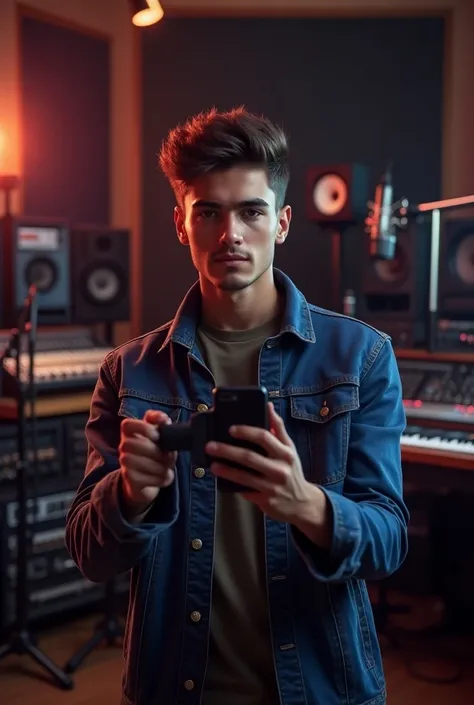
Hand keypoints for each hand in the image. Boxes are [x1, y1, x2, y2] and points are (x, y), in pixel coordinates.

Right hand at [119, 410, 176, 516]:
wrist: (150, 475)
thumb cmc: (157, 449)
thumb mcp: (162, 433)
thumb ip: (162, 421)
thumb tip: (162, 419)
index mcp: (131, 431)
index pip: (127, 424)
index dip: (142, 428)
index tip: (158, 436)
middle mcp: (124, 445)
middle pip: (129, 444)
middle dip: (153, 451)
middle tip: (169, 456)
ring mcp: (124, 462)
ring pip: (132, 461)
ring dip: (156, 466)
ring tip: (168, 467)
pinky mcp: (129, 478)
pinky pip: (139, 478)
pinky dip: (156, 478)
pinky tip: (164, 476)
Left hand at [206, 403, 326, 527]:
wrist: (302, 503)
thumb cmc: (291, 471)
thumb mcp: (290, 449)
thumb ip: (279, 428)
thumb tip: (268, 406)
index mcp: (286, 453)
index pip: (264, 437)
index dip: (246, 431)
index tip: (231, 429)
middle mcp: (280, 470)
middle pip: (249, 457)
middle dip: (227, 450)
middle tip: (211, 446)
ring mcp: (272, 487)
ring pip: (244, 477)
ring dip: (226, 470)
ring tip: (213, 464)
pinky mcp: (265, 501)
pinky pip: (245, 491)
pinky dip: (233, 485)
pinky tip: (222, 480)